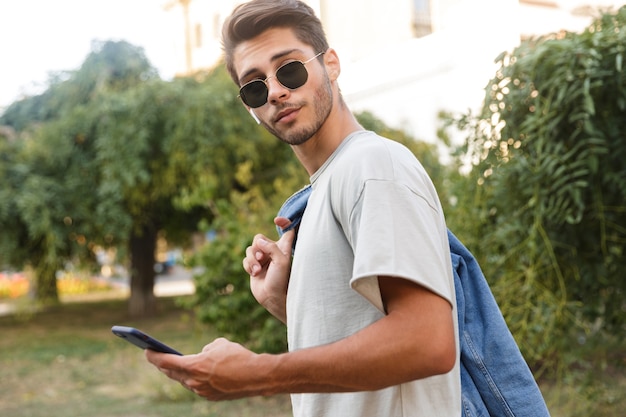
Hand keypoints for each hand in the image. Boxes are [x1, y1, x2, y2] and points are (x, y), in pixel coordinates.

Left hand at [145, 338, 263, 400]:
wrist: (256, 376)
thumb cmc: (238, 356)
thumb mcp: (219, 344)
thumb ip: (206, 349)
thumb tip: (203, 355)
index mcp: (194, 365)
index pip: (166, 361)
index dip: (154, 356)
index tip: (146, 350)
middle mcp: (194, 381)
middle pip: (172, 373)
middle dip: (162, 365)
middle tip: (155, 357)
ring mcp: (202, 392)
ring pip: (184, 381)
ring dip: (178, 373)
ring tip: (172, 366)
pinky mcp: (211, 397)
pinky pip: (197, 386)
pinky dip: (193, 379)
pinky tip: (194, 373)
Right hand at [243, 220, 294, 321]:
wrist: (273, 298)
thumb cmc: (282, 281)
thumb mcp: (282, 261)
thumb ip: (271, 247)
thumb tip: (259, 241)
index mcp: (284, 247)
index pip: (287, 229)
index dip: (284, 221)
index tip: (276, 220)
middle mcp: (273, 251)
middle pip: (259, 238)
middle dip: (257, 247)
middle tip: (262, 258)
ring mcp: (263, 259)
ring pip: (250, 249)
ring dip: (252, 259)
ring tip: (258, 270)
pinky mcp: (254, 267)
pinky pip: (245, 259)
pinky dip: (248, 265)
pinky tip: (254, 274)